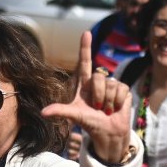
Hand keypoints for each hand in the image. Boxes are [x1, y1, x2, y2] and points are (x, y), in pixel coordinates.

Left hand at [40, 32, 131, 163]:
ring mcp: (111, 85)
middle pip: (98, 77)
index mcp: (85, 84)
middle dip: (98, 95)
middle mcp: (98, 82)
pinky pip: (121, 89)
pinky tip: (115, 108)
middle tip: (97, 108)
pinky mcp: (123, 90)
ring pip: (110, 84)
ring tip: (106, 110)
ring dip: (108, 101)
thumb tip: (43, 112)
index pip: (85, 62)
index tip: (86, 33)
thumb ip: (60, 111)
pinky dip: (117, 101)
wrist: (107, 133)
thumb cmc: (90, 123)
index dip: (85, 47)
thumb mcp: (75, 115)